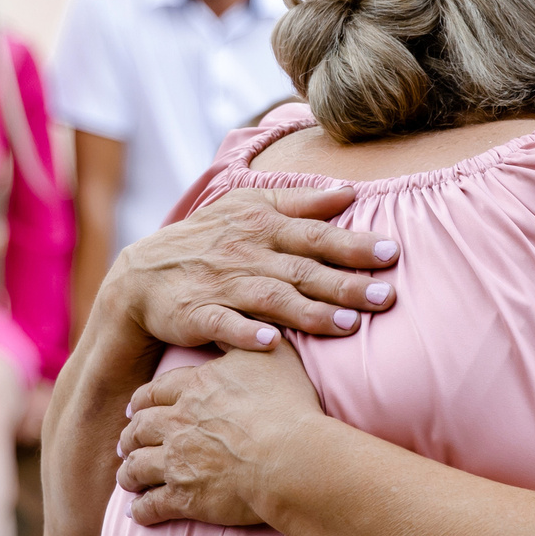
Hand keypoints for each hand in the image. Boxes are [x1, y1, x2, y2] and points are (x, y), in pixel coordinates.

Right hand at [105, 187, 397, 353]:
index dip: (353, 244)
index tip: (391, 253)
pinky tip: (271, 343)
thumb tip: (348, 191)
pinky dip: (246, 333)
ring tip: (348, 326)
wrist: (142, 274)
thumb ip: (299, 202)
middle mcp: (246, 253)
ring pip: (271, 299)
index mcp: (262, 225)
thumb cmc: (208, 239)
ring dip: (309, 312)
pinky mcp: (196, 314)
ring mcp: (221, 284)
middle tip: (387, 297)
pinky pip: (224, 324)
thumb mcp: (248, 206)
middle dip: (346, 284)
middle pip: (303, 269)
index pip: (315, 235)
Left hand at [117, 343, 328, 526]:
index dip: (143, 400)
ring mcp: (177, 461)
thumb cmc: (289, 405)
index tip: (137, 407)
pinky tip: (139, 514)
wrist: (292, 457)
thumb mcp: (272, 356)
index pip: (156, 392)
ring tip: (127, 479)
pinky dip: (141, 510)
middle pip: (139, 428)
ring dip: (128, 473)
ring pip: (137, 466)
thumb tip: (238, 322)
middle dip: (129, 436)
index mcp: (195, 387)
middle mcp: (178, 422)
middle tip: (126, 442)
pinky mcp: (184, 497)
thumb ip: (248, 338)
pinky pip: (151, 505)